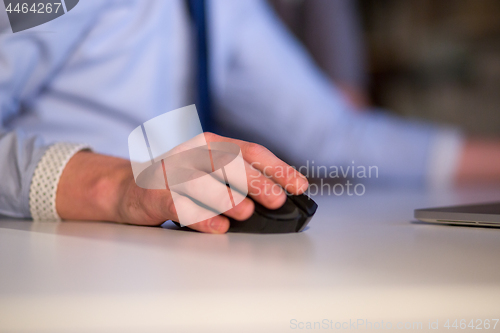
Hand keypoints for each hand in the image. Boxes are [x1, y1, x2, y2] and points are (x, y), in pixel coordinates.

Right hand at [56, 133, 308, 232]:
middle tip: (277, 201)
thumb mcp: (210, 173)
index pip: (251, 151)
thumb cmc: (178, 182)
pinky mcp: (154, 193)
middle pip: (230, 164)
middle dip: (257, 183)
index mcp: (212, 144)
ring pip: (204, 182)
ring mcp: (172, 171)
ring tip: (246, 213)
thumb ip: (238, 180)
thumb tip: (278, 199)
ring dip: (228, 198)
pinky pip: (180, 205)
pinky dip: (201, 217)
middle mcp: (193, 152)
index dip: (278, 168)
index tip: (300, 186)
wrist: (128, 188)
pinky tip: (218, 227)